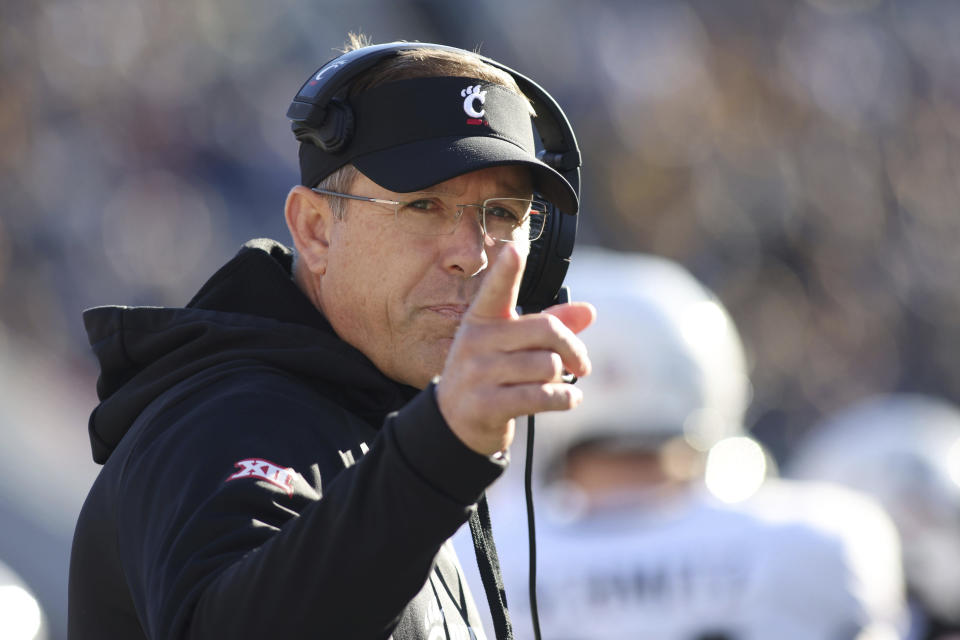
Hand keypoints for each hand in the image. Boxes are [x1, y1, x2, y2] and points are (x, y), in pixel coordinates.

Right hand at [436, 244, 595, 455]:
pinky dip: (565, 398)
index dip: (506, 270)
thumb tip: (589, 311)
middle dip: (573, 349)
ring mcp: (478, 374)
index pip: (496, 289)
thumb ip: (550, 324)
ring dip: (563, 379)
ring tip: (560, 384)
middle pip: (547, 330)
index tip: (514, 249)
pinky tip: (569, 399)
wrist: (454, 422)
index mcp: (481, 319)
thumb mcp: (512, 344)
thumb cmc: (491, 373)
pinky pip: (542, 396)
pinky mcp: (486, 405)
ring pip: (548, 366)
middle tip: (582, 364)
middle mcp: (476, 341)